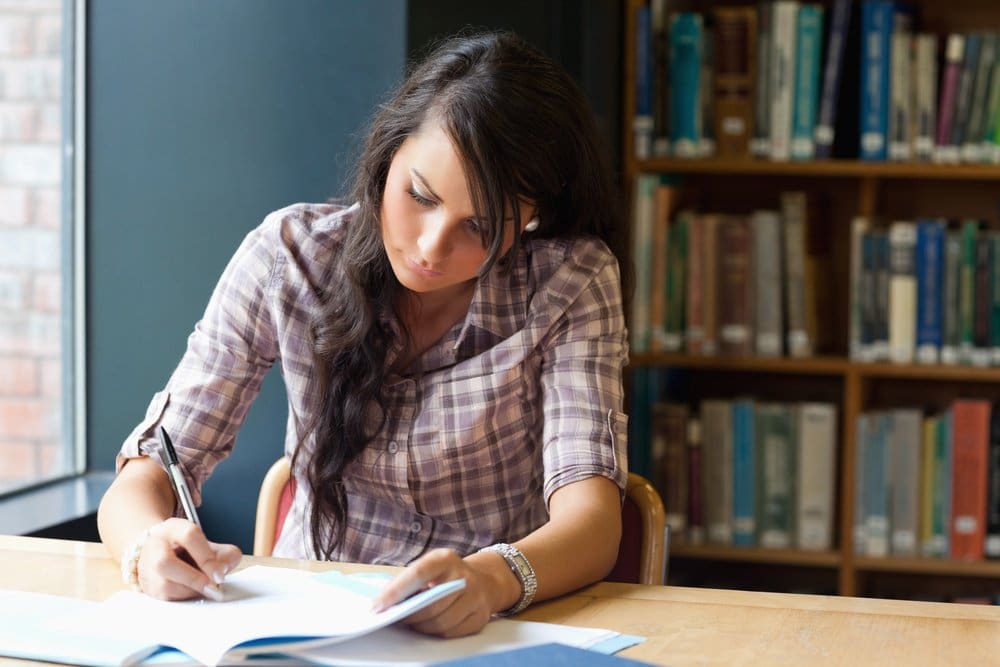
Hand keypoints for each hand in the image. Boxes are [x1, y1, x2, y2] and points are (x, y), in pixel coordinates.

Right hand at [135, 518, 241, 600]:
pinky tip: (193, 592)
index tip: (220, 574)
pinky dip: (183, 598)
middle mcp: (156, 545)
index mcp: (174, 528)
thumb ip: (225, 554)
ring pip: (164, 585)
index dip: (206, 557)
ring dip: (190, 591)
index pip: (189, 536)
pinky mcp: (147, 587)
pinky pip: (165, 598)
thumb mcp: (209, 545)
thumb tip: (224, 569)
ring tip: (204, 588)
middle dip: (193, 578)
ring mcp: (147, 568)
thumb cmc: (188, 550)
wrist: (161, 553)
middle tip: (213, 587)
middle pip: (165, 563)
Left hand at [370, 548, 504, 637]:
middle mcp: (463, 576)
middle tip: (395, 618)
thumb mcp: (430, 566)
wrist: (484, 580)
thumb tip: (384, 603)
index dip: (396, 591)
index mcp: (446, 559)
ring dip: (421, 626)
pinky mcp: (480, 616)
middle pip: (430, 604)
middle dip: (408, 615)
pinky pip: (452, 632)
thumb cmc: (446, 575)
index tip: (377, 606)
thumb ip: (410, 580)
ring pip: (440, 622)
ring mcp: (475, 597)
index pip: (418, 573)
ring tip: (412, 622)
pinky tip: (430, 626)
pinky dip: (436, 632)